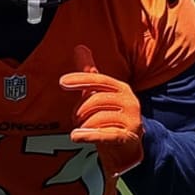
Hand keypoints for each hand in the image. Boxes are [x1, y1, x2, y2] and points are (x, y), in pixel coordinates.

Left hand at [59, 45, 143, 177]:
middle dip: (80, 109)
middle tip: (75, 118)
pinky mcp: (129, 137)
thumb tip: (79, 47)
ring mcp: (132, 119)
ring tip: (82, 129)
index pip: (99, 80)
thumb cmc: (110, 117)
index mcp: (121, 88)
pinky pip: (105, 134)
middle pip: (96, 99)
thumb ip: (89, 73)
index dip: (80, 80)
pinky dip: (88, 135)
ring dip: (84, 124)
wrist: (127, 147)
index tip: (62, 83)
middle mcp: (129, 101)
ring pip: (98, 117)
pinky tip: (76, 136)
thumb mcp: (100, 94)